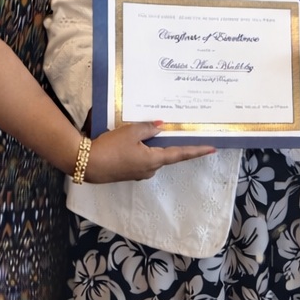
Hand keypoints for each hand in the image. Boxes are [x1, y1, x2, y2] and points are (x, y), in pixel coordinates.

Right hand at [85, 122, 214, 182]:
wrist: (86, 165)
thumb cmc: (110, 148)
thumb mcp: (130, 132)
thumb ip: (147, 128)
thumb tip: (160, 126)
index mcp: (154, 160)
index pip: (180, 154)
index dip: (197, 151)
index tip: (212, 148)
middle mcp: (150, 169)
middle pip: (165, 154)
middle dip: (168, 143)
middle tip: (172, 131)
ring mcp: (138, 173)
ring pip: (150, 156)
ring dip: (150, 146)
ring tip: (142, 132)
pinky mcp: (127, 173)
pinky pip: (139, 159)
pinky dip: (139, 150)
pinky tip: (130, 141)